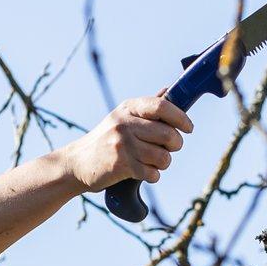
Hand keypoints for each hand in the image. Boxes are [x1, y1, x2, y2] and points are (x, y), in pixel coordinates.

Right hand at [58, 95, 192, 192]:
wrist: (78, 162)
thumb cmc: (106, 139)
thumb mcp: (122, 117)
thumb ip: (146, 108)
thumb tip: (169, 90)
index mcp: (128, 108)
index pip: (162, 107)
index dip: (181, 118)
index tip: (188, 128)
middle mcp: (125, 123)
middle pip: (168, 134)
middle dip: (175, 145)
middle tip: (169, 148)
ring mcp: (122, 145)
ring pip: (163, 156)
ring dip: (163, 163)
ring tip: (153, 161)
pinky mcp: (121, 165)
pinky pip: (152, 173)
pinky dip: (153, 175)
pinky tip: (144, 172)